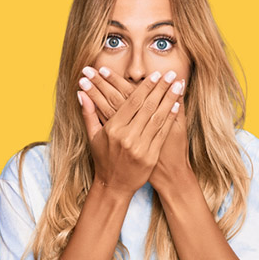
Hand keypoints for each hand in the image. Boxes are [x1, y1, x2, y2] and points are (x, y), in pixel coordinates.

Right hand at [78, 69, 183, 196]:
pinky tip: (177, 105)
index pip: (132, 102)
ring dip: (169, 99)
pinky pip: (163, 133)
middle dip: (161, 88)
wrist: (114, 186)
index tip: (156, 74)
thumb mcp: (93, 136)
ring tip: (178, 85)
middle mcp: (127, 137)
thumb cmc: (103, 159)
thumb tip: (80, 92)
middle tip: (170, 73)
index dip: (146, 87)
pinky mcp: (151, 156)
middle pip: (148, 107)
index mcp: (113, 129)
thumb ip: (88, 113)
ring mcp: (140, 147)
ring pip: (158, 118)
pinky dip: (171, 118)